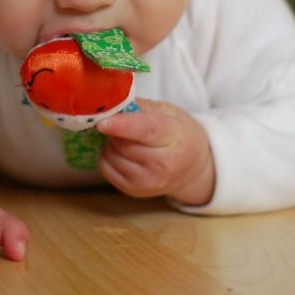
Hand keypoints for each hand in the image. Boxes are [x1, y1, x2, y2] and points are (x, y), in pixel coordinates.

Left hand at [96, 99, 214, 205]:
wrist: (192, 167)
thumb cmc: (178, 133)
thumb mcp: (168, 112)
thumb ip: (142, 106)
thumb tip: (113, 104)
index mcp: (175, 136)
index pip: (147, 130)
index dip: (122, 125)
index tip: (102, 122)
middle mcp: (163, 164)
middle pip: (124, 144)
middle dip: (115, 129)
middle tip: (122, 123)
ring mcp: (148, 181)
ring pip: (112, 156)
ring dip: (111, 143)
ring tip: (127, 139)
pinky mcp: (134, 190)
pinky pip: (105, 168)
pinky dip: (107, 156)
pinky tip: (122, 152)